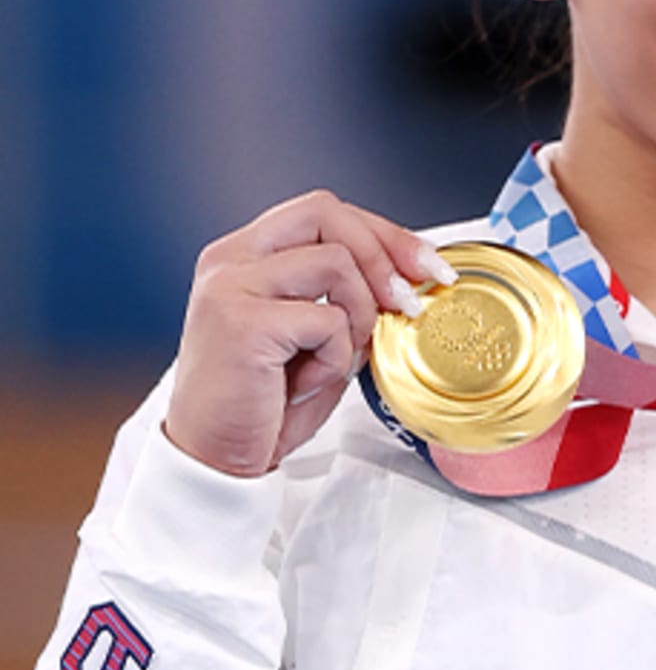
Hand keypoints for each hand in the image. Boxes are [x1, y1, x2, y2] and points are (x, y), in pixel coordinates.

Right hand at [164, 190, 453, 477]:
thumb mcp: (316, 337)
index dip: (383, 233)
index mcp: (244, 254)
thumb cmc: (262, 403)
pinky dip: (335, 358)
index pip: (323, 212)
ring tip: (334, 359)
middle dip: (384, 254)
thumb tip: (407, 279)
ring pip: (335, 263)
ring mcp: (230, 286)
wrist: (214, 458)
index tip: (426, 264)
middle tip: (408, 302)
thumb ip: (347, 298)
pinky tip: (305, 383)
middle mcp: (230, 260)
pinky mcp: (241, 322)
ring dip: (358, 316)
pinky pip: (327, 320)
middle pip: (327, 213)